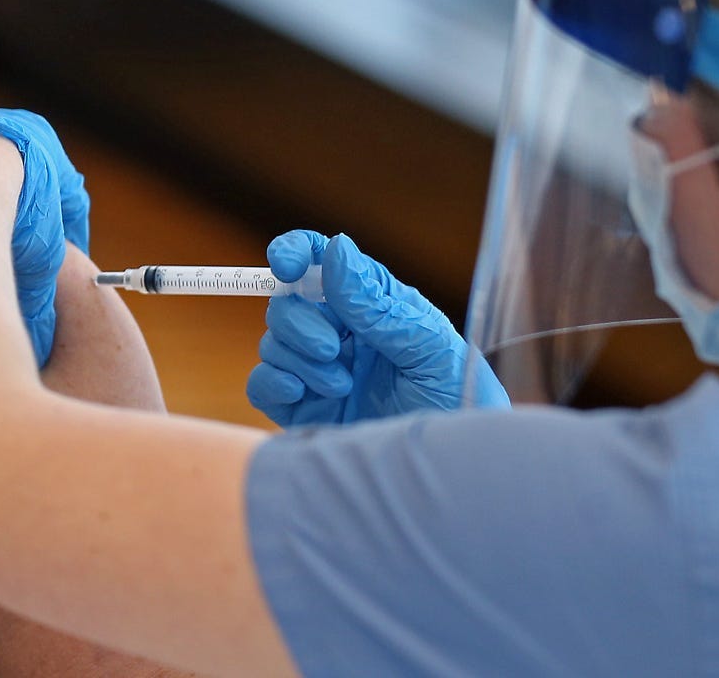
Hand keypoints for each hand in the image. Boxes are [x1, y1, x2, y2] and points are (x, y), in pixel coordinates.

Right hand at [245, 231, 508, 427]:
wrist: (451, 467)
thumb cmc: (457, 400)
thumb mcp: (427, 346)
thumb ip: (376, 303)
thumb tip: (336, 249)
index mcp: (371, 304)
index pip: (322, 262)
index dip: (295, 252)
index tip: (285, 265)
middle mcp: (340, 332)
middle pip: (286, 303)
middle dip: (300, 323)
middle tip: (333, 349)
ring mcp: (317, 370)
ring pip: (273, 343)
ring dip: (299, 360)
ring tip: (342, 386)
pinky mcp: (301, 408)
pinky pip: (262, 384)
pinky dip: (272, 382)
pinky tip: (301, 393)